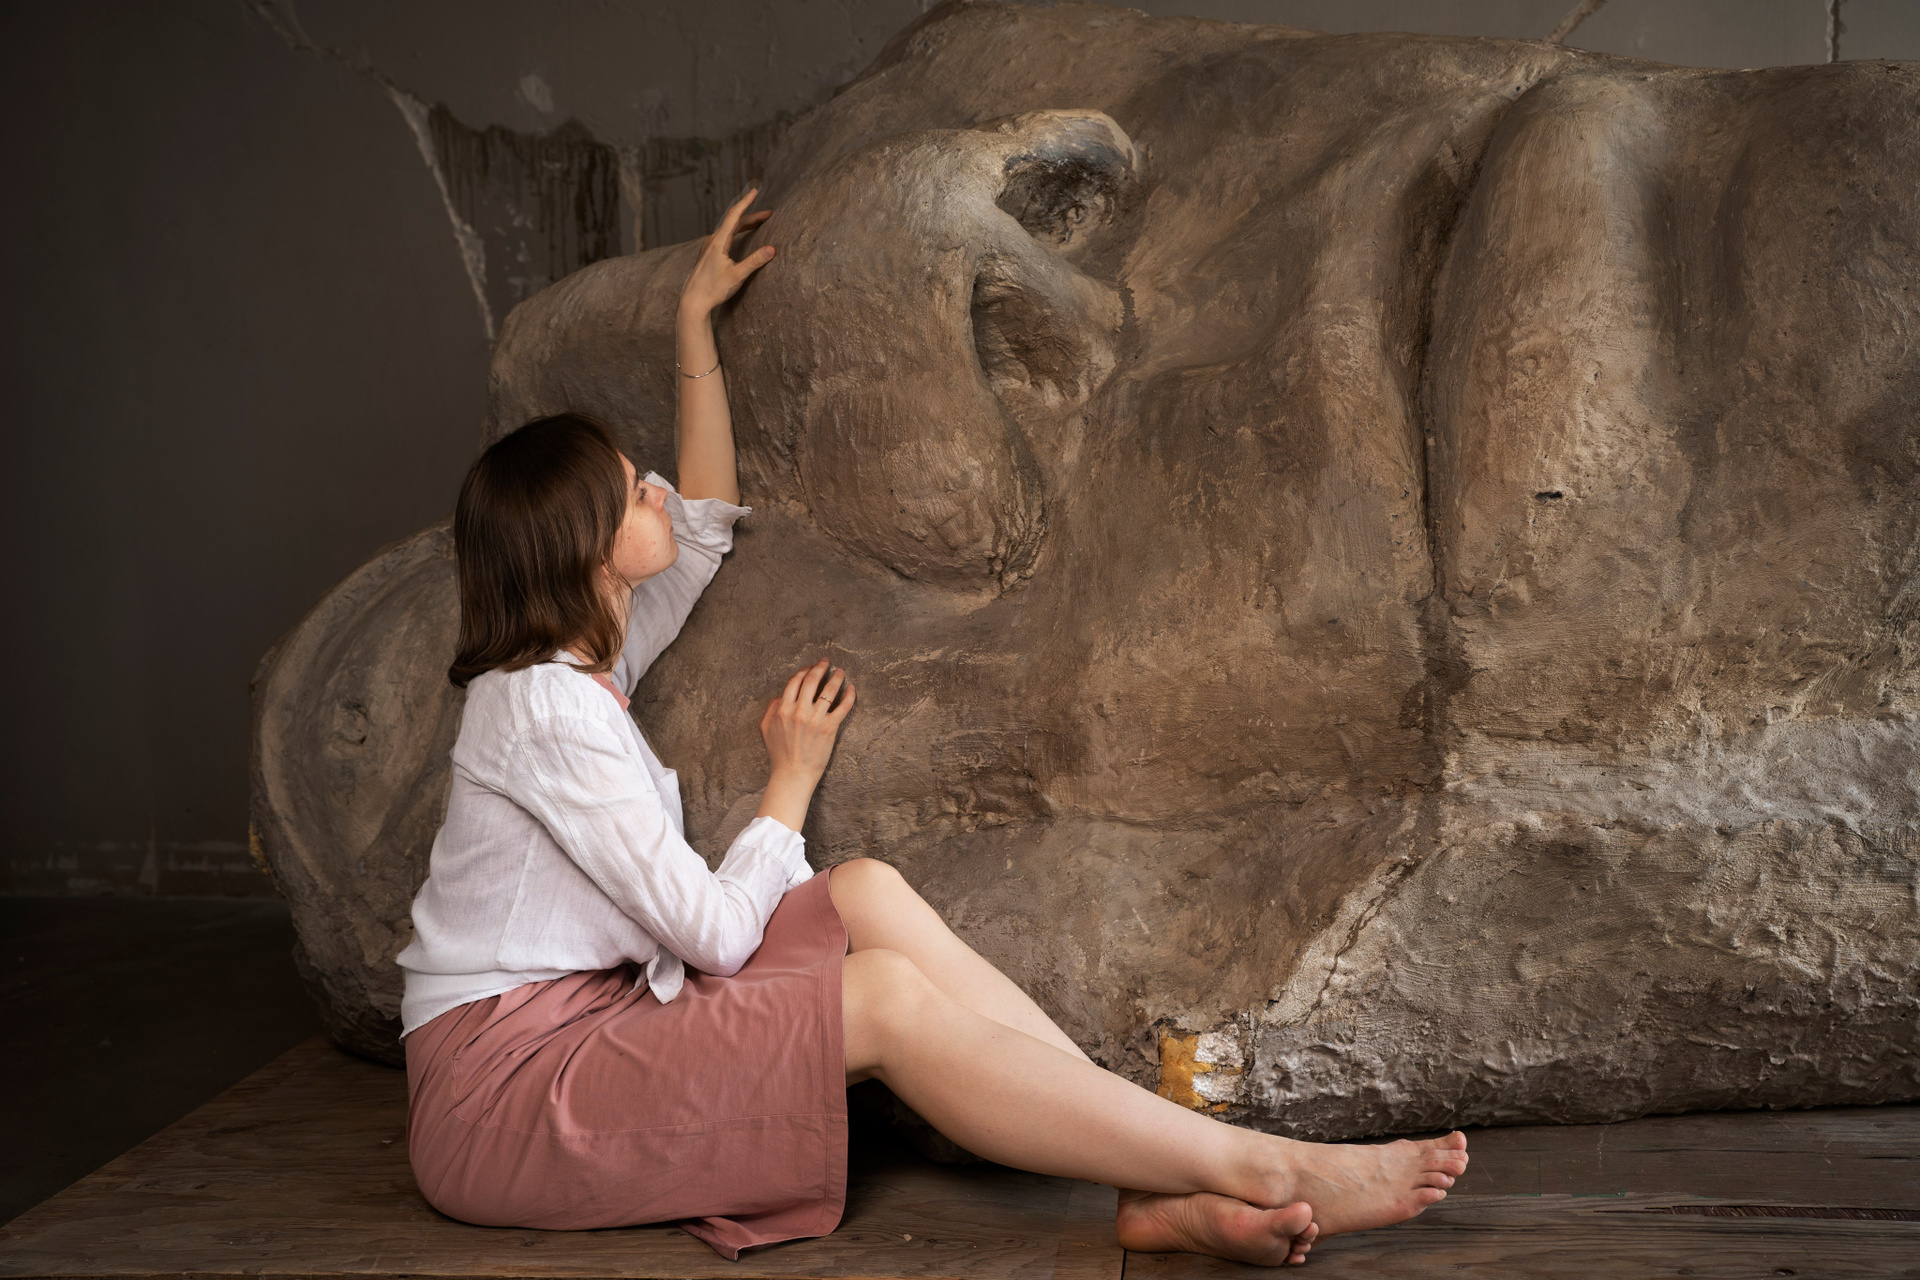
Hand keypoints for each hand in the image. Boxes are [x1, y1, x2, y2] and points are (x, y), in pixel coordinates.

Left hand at [679, 188, 774, 316]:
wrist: (693, 301)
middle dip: (752, 216)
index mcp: (719, 241)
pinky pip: (724, 236)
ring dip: (744, 224)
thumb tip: (772, 249)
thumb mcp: (737, 275)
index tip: (755, 191)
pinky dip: (736, 231)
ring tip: (760, 223)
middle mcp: (712, 240)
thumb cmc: (714, 289)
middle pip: (734, 221)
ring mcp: (708, 246)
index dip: (746, 202)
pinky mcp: (708, 254)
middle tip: (769, 214)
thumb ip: (755, 261)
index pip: (735, 216)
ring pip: (728, 229)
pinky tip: (740, 236)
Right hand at [759, 659, 854, 783]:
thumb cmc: (779, 754)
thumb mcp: (766, 729)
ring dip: (836, 677)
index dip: (803, 671)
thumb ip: (771, 709)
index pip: (795, 681)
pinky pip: (843, 707)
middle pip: (812, 680)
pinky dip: (849, 696)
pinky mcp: (830, 728)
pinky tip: (852, 689)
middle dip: (820, 667)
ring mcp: (815, 719)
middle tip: (826, 662)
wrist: (793, 774)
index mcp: (783, 709)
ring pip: (829, 690)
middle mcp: (799, 711)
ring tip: (840, 672)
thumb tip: (779, 697)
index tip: (810, 667)